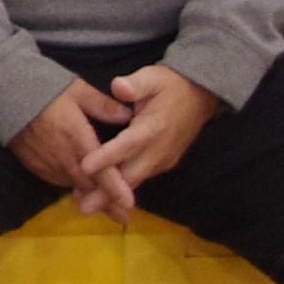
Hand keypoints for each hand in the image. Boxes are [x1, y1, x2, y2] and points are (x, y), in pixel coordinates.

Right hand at [6, 80, 134, 211]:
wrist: (3, 93)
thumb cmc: (44, 88)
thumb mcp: (78, 90)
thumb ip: (104, 106)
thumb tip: (130, 116)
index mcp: (77, 138)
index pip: (100, 171)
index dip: (115, 189)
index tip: (129, 205)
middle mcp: (62, 156)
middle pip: (89, 187)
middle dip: (106, 201)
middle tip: (123, 215)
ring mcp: (47, 164)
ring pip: (73, 186)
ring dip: (89, 195)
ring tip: (104, 205)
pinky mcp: (35, 166)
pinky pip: (59, 181)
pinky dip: (72, 185)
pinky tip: (80, 186)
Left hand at [76, 66, 222, 218]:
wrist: (200, 96)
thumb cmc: (171, 85)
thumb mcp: (153, 76)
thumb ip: (135, 84)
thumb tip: (118, 86)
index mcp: (154, 127)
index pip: (127, 144)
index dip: (106, 157)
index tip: (85, 167)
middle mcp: (160, 149)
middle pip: (131, 174)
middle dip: (107, 193)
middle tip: (83, 207)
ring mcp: (163, 159)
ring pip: (135, 181)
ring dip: (112, 195)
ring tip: (86, 205)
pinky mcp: (163, 164)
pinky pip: (140, 178)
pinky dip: (122, 189)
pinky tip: (102, 195)